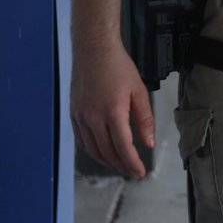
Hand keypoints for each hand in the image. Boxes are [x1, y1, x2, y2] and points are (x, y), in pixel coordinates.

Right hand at [70, 41, 154, 178]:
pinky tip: (102, 153)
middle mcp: (93, 118)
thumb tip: (149, 143)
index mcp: (113, 112)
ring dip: (107, 162)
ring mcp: (81, 117)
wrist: (94, 49)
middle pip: (108, 152)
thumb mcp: (139, 91)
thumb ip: (144, 119)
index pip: (123, 147)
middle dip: (122, 166)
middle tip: (133, 172)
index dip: (132, 163)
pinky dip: (93, 151)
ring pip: (93, 150)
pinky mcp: (74, 114)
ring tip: (120, 165)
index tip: (140, 172)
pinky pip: (82, 140)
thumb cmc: (118, 67)